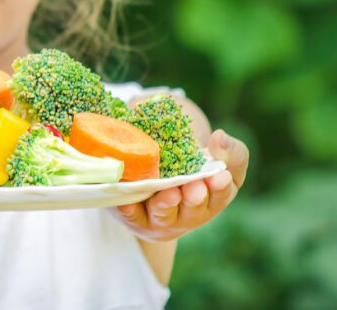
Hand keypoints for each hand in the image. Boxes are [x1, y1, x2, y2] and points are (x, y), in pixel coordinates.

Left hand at [112, 129, 248, 241]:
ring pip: (163, 214)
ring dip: (166, 204)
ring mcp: (162, 219)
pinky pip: (133, 217)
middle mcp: (189, 214)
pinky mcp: (136, 219)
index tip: (219, 176)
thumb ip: (228, 150)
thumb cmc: (192, 170)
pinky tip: (127, 203)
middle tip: (194, 187)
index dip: (219, 187)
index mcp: (212, 199)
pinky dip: (131, 210)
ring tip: (169, 194)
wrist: (155, 182)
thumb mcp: (216, 159)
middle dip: (194, 198)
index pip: (221, 195)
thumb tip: (219, 136)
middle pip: (193, 209)